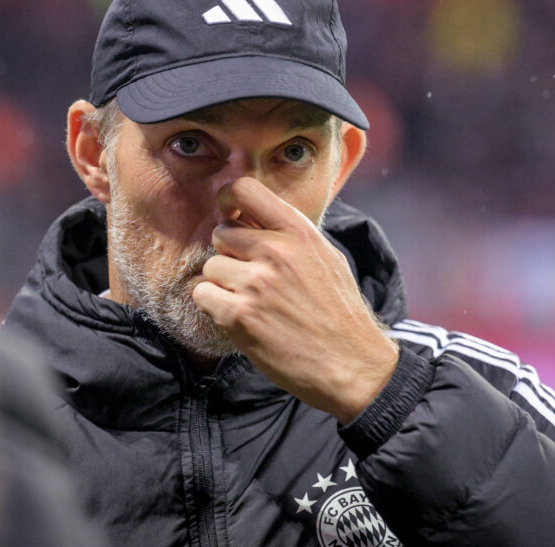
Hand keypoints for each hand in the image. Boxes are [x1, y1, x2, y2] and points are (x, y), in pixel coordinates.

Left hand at [192, 177, 398, 422]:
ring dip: (222, 285)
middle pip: (221, 233)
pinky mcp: (239, 315)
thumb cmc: (339, 313)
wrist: (352, 364)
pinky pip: (202, 296)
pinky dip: (215, 308)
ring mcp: (256, 283)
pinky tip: (240, 318)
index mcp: (299, 232)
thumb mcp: (326, 257)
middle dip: (229, 255)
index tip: (231, 215)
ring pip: (210, 268)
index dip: (229, 200)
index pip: (244, 189)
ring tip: (249, 302)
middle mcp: (276, 251)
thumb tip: (253, 220)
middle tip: (249, 277)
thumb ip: (290, 235)